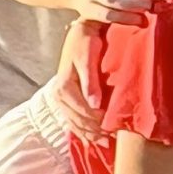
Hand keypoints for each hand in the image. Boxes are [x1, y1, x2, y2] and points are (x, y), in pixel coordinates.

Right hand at [48, 21, 108, 139]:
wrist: (81, 31)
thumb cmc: (87, 41)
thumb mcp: (88, 57)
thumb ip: (91, 82)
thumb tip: (95, 105)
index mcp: (64, 87)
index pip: (82, 112)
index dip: (97, 123)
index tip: (113, 132)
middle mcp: (59, 94)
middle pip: (77, 120)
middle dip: (93, 132)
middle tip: (111, 141)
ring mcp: (60, 97)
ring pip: (74, 122)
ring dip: (88, 133)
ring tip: (105, 142)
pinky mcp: (65, 96)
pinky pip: (71, 118)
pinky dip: (81, 129)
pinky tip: (92, 137)